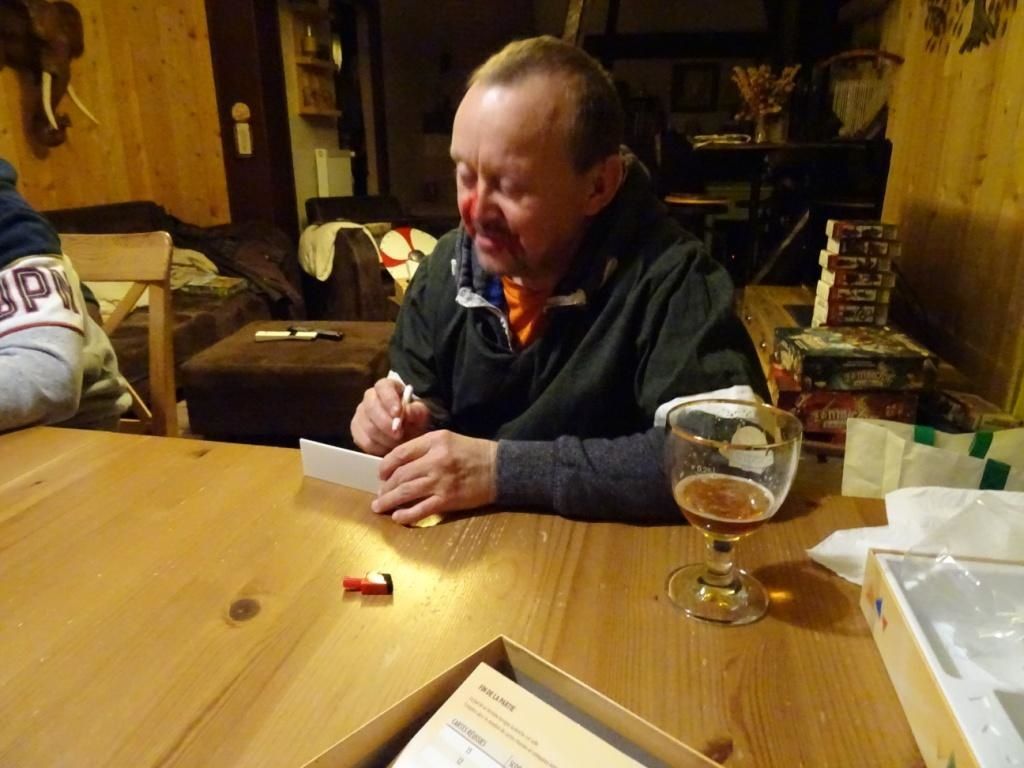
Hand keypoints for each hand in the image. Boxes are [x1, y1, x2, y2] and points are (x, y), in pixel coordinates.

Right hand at [351, 378, 431, 454]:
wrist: (408, 430)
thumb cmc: (414, 417)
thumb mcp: (421, 413)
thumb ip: (416, 411)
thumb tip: (407, 411)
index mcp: (386, 387)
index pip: (383, 387)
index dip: (389, 399)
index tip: (398, 413)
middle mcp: (370, 397)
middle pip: (371, 407)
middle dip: (385, 424)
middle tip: (399, 435)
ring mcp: (361, 414)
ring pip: (367, 427)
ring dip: (384, 438)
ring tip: (398, 444)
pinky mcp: (357, 431)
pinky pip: (364, 441)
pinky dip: (377, 448)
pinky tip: (388, 449)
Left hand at [371, 430, 497, 524]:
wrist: (500, 469)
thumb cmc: (474, 453)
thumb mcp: (448, 439)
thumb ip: (424, 448)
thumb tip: (400, 464)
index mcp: (434, 441)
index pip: (400, 453)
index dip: (386, 466)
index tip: (381, 474)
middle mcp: (435, 460)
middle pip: (400, 475)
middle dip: (385, 487)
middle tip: (379, 495)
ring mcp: (441, 481)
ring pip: (406, 492)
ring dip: (388, 501)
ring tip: (379, 507)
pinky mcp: (448, 500)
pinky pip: (420, 509)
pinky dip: (406, 515)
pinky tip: (397, 516)